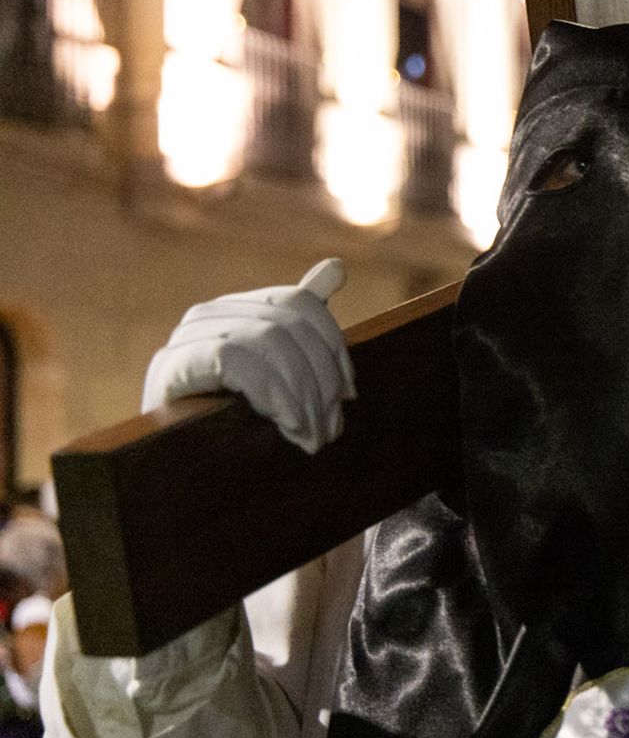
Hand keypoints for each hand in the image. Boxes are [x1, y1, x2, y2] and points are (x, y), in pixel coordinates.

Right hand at [142, 259, 355, 453]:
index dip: (332, 345)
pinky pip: (234, 359)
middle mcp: (208, 314)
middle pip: (286, 324)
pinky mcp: (171, 365)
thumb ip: (304, 325)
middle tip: (330, 429)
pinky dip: (271, 392)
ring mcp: (185, 337)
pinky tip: (287, 422)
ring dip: (300, 394)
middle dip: (319, 380)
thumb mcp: (280, 378)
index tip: (349, 393)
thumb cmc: (236, 427)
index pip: (299, 303)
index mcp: (237, 309)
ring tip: (310, 436)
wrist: (178, 472)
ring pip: (266, 339)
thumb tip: (337, 265)